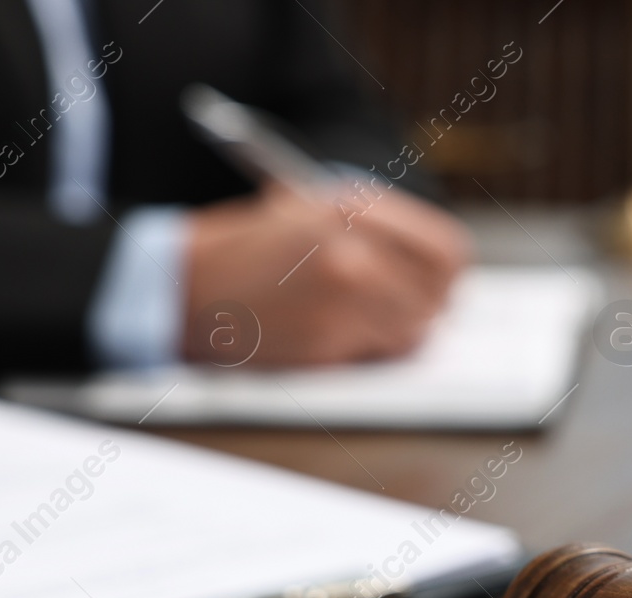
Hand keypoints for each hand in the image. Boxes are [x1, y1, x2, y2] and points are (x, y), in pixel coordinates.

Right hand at [181, 182, 470, 366]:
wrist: (186, 287)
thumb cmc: (246, 248)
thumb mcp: (309, 210)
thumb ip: (370, 229)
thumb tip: (428, 267)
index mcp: (353, 210)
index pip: (445, 251)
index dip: (443, 272)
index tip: (436, 281)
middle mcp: (355, 252)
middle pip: (435, 297)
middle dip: (423, 307)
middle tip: (408, 309)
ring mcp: (342, 301)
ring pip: (408, 332)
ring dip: (393, 332)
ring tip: (358, 319)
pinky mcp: (325, 344)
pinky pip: (371, 354)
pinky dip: (359, 349)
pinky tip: (327, 332)